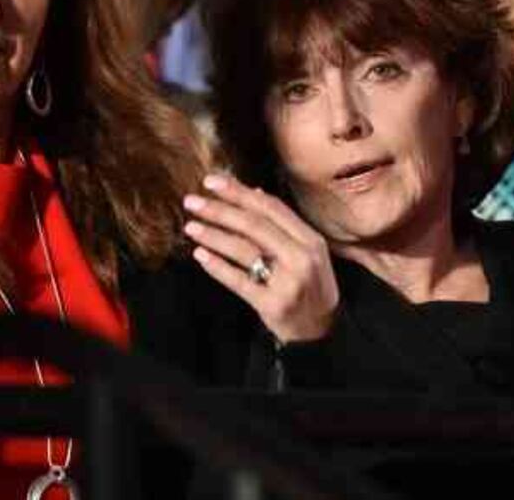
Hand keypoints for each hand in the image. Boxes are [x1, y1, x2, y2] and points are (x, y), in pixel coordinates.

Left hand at [183, 174, 338, 342]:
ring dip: (213, 236)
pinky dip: (217, 267)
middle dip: (220, 210)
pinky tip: (200, 256)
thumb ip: (283, 224)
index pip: (271, 208)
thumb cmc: (311, 286)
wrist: (322, 331)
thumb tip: (254, 193)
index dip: (239, 192)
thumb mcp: (308, 252)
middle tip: (192, 201)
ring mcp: (288, 282)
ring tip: (191, 227)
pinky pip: (239, 280)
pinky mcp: (272, 304)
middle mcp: (302, 257)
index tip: (212, 182)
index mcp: (311, 240)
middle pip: (254, 225)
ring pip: (244, 250)